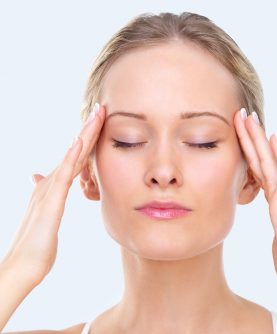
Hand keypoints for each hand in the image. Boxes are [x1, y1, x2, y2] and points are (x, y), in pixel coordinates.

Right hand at [2, 103, 104, 285]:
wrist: (24, 265)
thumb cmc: (39, 244)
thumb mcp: (46, 213)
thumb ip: (46, 195)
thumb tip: (38, 177)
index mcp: (55, 186)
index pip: (76, 157)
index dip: (88, 139)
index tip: (101, 122)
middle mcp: (52, 182)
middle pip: (75, 151)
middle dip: (88, 129)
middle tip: (101, 108)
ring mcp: (50, 190)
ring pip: (71, 157)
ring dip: (84, 135)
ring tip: (96, 115)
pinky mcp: (51, 202)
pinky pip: (64, 176)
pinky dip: (72, 158)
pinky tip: (79, 142)